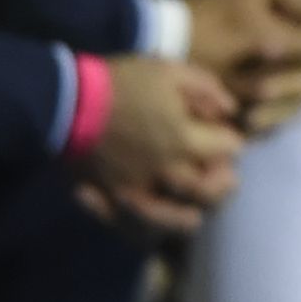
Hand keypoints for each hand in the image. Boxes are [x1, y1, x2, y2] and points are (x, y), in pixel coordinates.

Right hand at [78, 57, 238, 232]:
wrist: (70, 101)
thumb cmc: (123, 82)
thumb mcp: (171, 70)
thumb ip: (207, 89)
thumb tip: (230, 110)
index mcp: (186, 139)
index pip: (229, 148)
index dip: (230, 140)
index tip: (224, 135)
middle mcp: (168, 171)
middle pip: (210, 189)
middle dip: (223, 181)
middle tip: (226, 177)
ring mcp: (141, 190)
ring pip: (178, 217)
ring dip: (194, 213)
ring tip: (198, 212)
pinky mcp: (115, 199)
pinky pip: (139, 226)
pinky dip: (153, 230)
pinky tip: (158, 228)